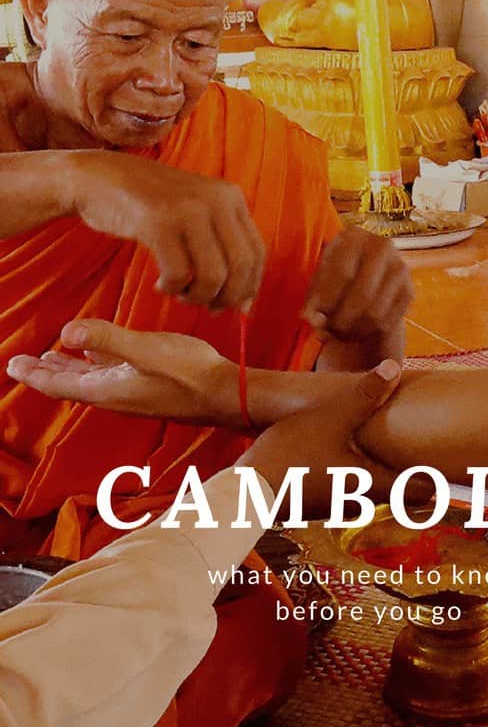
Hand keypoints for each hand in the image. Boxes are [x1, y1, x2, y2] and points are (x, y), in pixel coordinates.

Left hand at [6, 319, 233, 423]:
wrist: (227, 395)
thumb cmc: (191, 374)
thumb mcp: (147, 351)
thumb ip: (107, 339)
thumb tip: (66, 331)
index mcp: (108, 390)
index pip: (59, 384)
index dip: (35, 374)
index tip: (13, 364)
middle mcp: (115, 394)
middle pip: (69, 383)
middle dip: (44, 371)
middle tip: (21, 362)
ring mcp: (132, 391)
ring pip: (89, 379)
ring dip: (68, 367)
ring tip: (51, 356)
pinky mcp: (148, 384)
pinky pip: (111, 374)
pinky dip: (95, 363)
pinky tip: (97, 354)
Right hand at [70, 151, 264, 309]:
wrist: (98, 178)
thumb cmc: (148, 205)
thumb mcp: (195, 213)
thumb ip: (221, 249)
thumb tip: (245, 306)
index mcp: (230, 196)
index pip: (257, 253)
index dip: (249, 287)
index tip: (233, 306)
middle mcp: (216, 200)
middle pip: (241, 267)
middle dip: (227, 297)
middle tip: (206, 306)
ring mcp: (188, 210)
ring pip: (213, 276)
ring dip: (198, 297)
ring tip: (180, 293)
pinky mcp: (158, 223)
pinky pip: (179, 275)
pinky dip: (172, 289)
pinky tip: (160, 285)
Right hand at [243, 360, 428, 518]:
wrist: (246, 491)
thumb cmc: (292, 454)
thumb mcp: (330, 416)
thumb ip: (364, 394)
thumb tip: (394, 369)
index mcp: (374, 484)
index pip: (423, 492)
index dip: (442, 479)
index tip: (460, 468)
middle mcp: (362, 501)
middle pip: (402, 495)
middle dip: (415, 474)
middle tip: (428, 449)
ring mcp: (340, 506)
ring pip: (375, 492)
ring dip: (385, 473)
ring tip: (391, 445)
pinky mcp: (320, 502)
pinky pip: (352, 489)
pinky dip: (360, 474)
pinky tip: (350, 451)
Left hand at [303, 227, 413, 342]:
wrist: (365, 276)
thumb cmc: (334, 278)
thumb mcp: (318, 282)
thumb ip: (313, 301)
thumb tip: (312, 321)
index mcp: (354, 235)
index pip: (341, 272)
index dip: (325, 301)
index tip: (313, 321)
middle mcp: (382, 245)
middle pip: (361, 295)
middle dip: (340, 322)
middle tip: (327, 334)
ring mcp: (399, 267)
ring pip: (374, 313)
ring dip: (353, 331)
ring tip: (338, 334)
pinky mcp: (409, 290)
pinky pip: (386, 322)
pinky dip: (367, 333)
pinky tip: (355, 330)